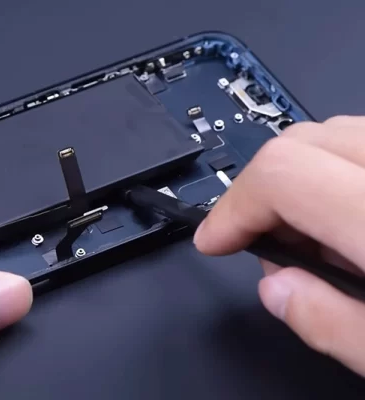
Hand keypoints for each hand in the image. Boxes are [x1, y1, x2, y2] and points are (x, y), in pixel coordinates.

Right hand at [193, 116, 364, 375]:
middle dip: (260, 191)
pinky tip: (354, 221)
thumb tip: (279, 290)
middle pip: (302, 142)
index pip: (284, 176)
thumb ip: (331, 326)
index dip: (232, 208)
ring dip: (303, 178)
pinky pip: (364, 144)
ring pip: (336, 132)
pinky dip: (341, 170)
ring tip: (318, 240)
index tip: (216, 240)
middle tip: (261, 242)